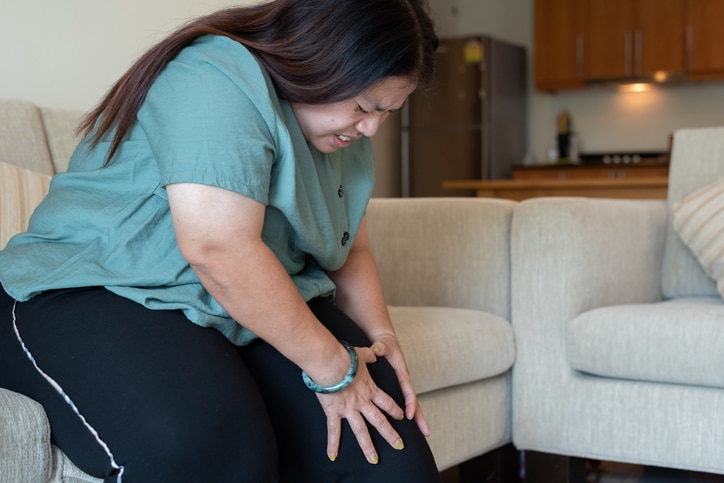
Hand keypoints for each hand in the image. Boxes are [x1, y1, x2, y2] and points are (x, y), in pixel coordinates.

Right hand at [316, 346, 405, 463]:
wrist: (331, 362)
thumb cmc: (345, 357)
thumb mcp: (361, 354)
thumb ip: (370, 355)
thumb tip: (375, 353)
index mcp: (370, 389)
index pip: (386, 402)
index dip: (395, 410)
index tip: (402, 417)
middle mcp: (362, 402)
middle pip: (379, 421)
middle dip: (390, 434)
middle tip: (399, 446)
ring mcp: (349, 409)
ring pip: (361, 431)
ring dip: (368, 447)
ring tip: (374, 460)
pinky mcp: (334, 412)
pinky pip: (333, 431)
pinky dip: (333, 444)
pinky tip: (333, 456)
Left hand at [370, 334, 429, 436]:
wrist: (386, 342)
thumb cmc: (384, 344)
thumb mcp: (383, 345)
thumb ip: (380, 348)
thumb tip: (378, 349)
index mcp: (402, 372)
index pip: (407, 389)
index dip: (409, 403)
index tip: (409, 415)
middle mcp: (405, 381)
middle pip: (414, 401)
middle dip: (419, 417)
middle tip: (425, 433)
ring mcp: (403, 385)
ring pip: (411, 404)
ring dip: (417, 419)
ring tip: (422, 435)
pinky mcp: (399, 388)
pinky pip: (405, 402)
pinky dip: (409, 414)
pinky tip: (409, 427)